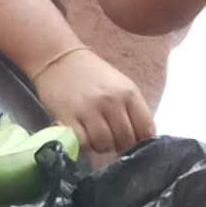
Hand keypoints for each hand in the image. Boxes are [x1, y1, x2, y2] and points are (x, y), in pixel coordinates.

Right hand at [30, 42, 156, 155]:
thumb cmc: (93, 75)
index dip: (141, 142)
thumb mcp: (121, 86)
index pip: (146, 130)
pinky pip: (83, 144)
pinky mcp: (68, 118)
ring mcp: (89, 110)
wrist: (59, 59)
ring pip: (105, 145)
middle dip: (120, 145)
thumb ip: (132, 110)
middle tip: (111, 139)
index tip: (132, 142)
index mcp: (129, 93)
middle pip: (126, 140)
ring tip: (95, 137)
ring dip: (101, 147)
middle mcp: (112, 101)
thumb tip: (140, 141)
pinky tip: (82, 136)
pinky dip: (84, 145)